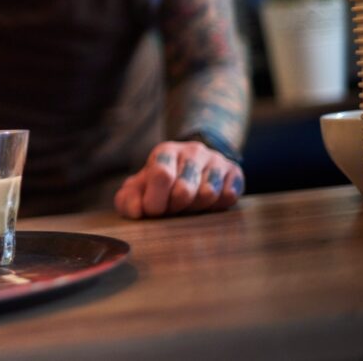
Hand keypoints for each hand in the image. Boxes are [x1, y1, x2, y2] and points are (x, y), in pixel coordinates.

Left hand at [114, 140, 244, 218]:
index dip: (155, 200)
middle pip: (184, 189)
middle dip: (175, 207)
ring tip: (189, 204)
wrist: (193, 166)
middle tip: (172, 208)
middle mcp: (192, 150)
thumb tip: (135, 211)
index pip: (161, 175)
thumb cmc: (161, 183)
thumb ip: (128, 199)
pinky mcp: (235, 172)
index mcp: (165, 151)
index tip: (152, 211)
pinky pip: (229, 197)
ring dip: (196, 208)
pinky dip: (217, 207)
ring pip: (208, 194)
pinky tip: (208, 203)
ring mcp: (216, 160)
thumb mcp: (140, 187)